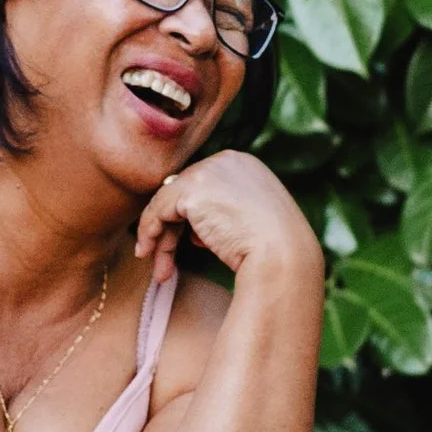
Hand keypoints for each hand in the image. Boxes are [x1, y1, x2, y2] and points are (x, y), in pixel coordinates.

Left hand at [133, 151, 320, 286]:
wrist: (283, 256)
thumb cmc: (274, 249)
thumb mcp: (249, 221)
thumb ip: (220, 215)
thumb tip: (192, 230)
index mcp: (243, 165)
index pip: (202, 187)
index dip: (190, 219)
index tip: (185, 245)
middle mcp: (225, 161)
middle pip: (182, 194)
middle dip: (171, 231)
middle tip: (164, 263)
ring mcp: (207, 172)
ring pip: (167, 204)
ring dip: (160, 239)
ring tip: (160, 271)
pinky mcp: (192, 189)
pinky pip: (157, 211)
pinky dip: (150, 232)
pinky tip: (148, 254)